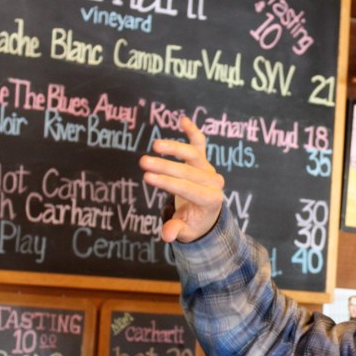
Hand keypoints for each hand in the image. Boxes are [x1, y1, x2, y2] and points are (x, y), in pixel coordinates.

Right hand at [139, 115, 224, 242]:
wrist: (207, 215)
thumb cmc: (193, 223)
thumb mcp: (185, 232)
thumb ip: (177, 231)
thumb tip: (168, 235)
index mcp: (210, 200)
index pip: (188, 188)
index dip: (167, 182)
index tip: (147, 177)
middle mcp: (213, 182)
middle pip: (188, 171)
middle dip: (165, 166)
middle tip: (142, 162)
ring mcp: (209, 169)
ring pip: (193, 154)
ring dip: (175, 147)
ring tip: (155, 145)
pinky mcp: (204, 160)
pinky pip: (200, 144)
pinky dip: (192, 131)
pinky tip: (183, 119)